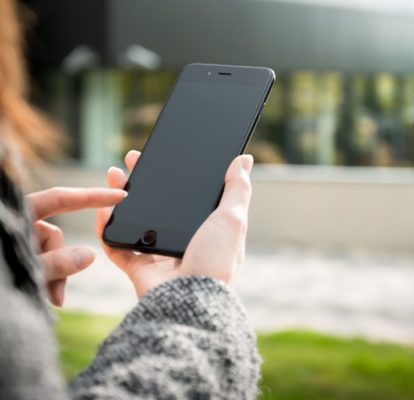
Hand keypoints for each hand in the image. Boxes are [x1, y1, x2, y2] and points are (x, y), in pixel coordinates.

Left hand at [27, 187, 126, 305]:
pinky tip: (42, 296)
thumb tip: (89, 256)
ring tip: (49, 301)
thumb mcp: (23, 270)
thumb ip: (54, 264)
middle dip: (61, 263)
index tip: (120, 195)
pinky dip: (44, 277)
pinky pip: (40, 260)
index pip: (60, 198)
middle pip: (54, 234)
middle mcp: (17, 222)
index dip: (91, 195)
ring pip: (49, 251)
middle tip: (58, 296)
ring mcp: (16, 239)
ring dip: (53, 276)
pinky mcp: (18, 252)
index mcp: (17, 215)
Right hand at [96, 150, 252, 297]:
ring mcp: (160, 257)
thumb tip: (245, 159)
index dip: (177, 176)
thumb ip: (237, 189)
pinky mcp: (139, 269)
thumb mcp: (232, 220)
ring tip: (113, 174)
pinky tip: (102, 207)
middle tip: (133, 159)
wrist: (190, 301)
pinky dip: (106, 227)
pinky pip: (116, 245)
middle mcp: (184, 243)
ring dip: (122, 197)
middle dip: (145, 180)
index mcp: (206, 231)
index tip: (165, 156)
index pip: (188, 197)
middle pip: (159, 206)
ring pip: (136, 221)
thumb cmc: (216, 262)